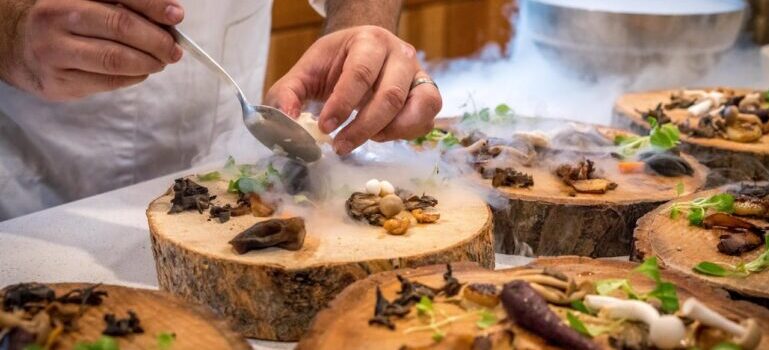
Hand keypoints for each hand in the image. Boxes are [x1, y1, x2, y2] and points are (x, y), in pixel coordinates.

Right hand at [0, 0, 184, 100]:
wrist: (17, 47)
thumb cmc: (64, 23)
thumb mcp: (88, 4)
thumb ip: (125, 7)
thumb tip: (168, 18)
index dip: (152, 6)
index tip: (176, 15)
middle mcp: (56, 20)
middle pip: (120, 28)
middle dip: (157, 40)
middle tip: (174, 49)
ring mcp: (55, 53)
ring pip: (115, 60)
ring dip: (148, 62)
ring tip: (160, 61)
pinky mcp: (59, 83)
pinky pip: (108, 82)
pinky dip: (133, 77)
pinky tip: (139, 72)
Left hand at [266, 25, 441, 154]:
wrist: (363, 53)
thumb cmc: (335, 64)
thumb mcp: (306, 72)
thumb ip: (287, 94)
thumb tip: (285, 121)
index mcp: (369, 41)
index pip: (360, 73)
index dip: (342, 104)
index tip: (324, 127)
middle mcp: (400, 54)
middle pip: (390, 95)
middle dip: (363, 127)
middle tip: (340, 146)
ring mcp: (419, 74)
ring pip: (417, 108)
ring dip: (388, 132)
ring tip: (365, 139)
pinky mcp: (427, 95)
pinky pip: (426, 120)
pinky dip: (405, 134)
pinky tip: (381, 135)